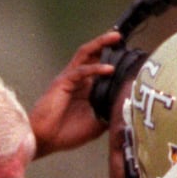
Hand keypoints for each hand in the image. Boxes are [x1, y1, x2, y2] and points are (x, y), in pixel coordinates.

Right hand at [29, 28, 121, 157]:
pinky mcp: (62, 82)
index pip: (101, 66)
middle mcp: (78, 79)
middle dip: (108, 43)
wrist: (45, 140)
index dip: (115, 58)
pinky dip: (95, 69)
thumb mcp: (96, 124)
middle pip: (94, 54)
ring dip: (100, 44)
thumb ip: (109, 113)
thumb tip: (127, 108)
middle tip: (124, 36)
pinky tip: (109, 69)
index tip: (131, 54)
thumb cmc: (66, 133)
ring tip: (116, 38)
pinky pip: (80, 71)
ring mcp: (69, 78)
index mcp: (86, 88)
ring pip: (86, 54)